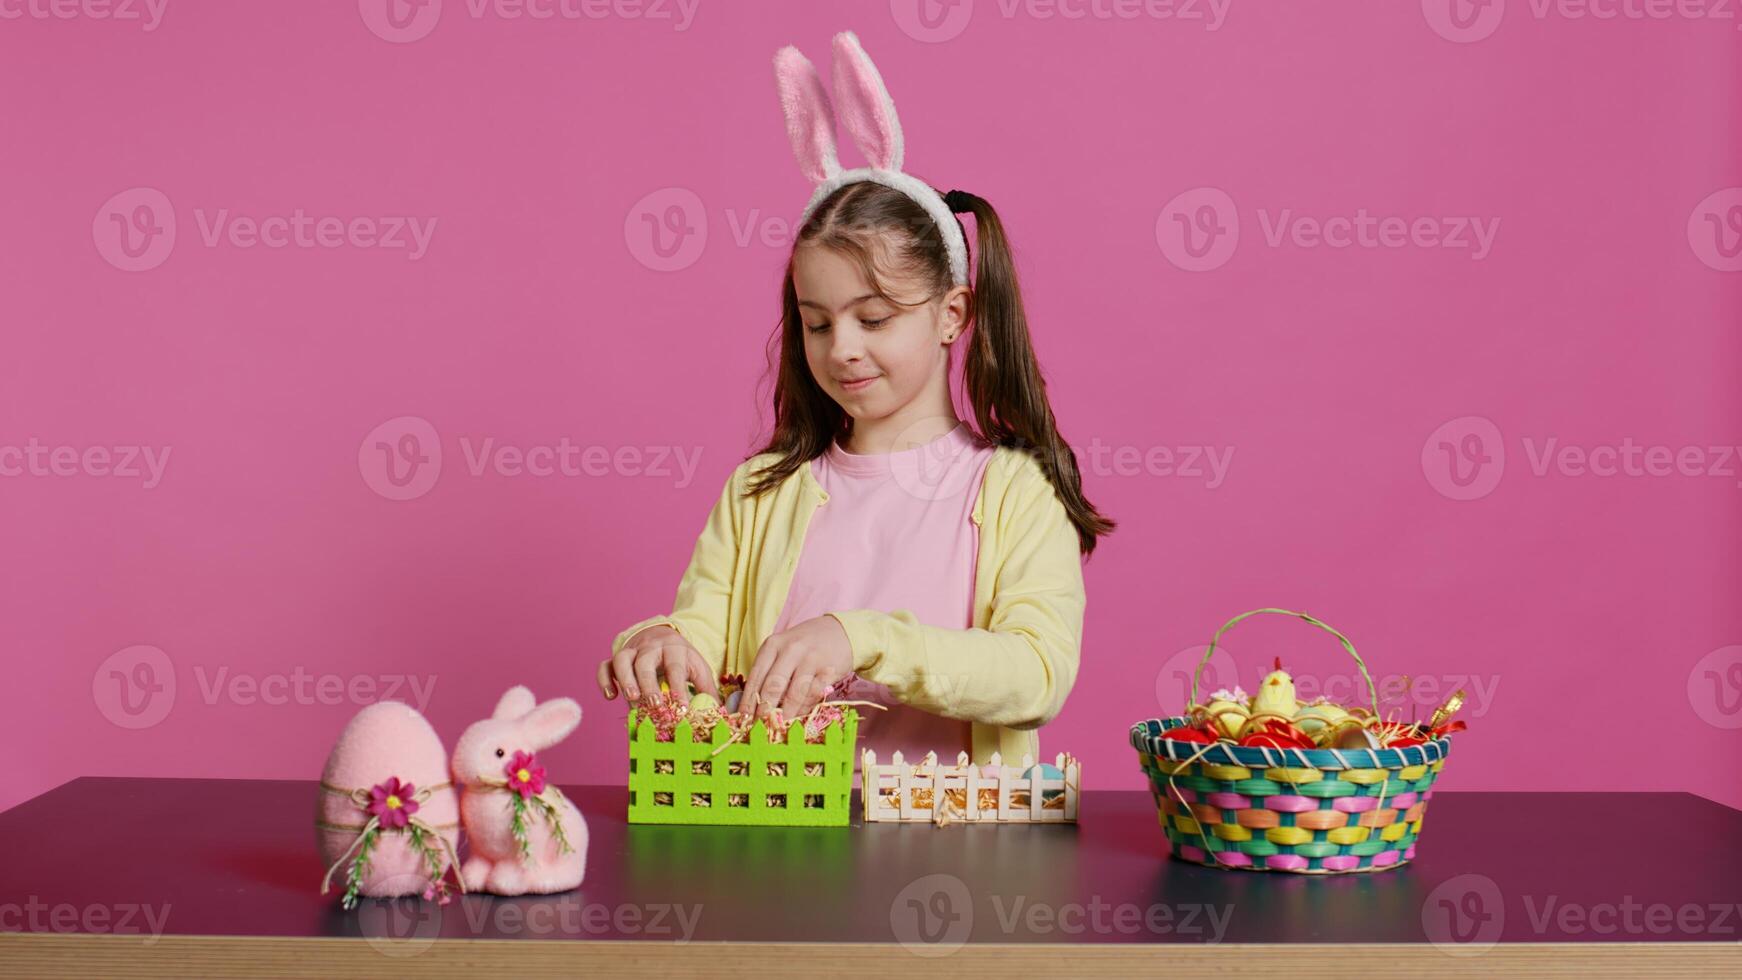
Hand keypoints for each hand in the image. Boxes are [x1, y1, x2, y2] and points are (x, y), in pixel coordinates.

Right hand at [598, 625, 720, 706]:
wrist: (661, 636)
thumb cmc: (682, 659)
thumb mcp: (698, 669)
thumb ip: (707, 690)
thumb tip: (719, 714)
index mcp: (675, 650)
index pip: (675, 668)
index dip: (678, 688)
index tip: (681, 709)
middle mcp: (651, 647)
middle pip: (645, 662)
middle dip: (649, 685)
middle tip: (655, 706)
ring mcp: (631, 651)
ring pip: (622, 659)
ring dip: (624, 680)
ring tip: (631, 699)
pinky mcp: (616, 658)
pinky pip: (605, 665)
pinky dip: (605, 680)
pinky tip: (611, 696)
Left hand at [740, 615, 853, 722]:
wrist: (839, 631)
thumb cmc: (804, 646)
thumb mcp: (782, 652)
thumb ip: (769, 673)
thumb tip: (752, 706)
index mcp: (773, 645)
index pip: (756, 676)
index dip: (748, 700)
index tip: (743, 719)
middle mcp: (790, 649)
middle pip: (773, 685)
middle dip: (765, 710)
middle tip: (760, 728)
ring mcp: (811, 658)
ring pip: (795, 693)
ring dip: (786, 714)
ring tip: (779, 728)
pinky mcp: (828, 669)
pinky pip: (814, 694)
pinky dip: (805, 708)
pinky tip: (800, 717)